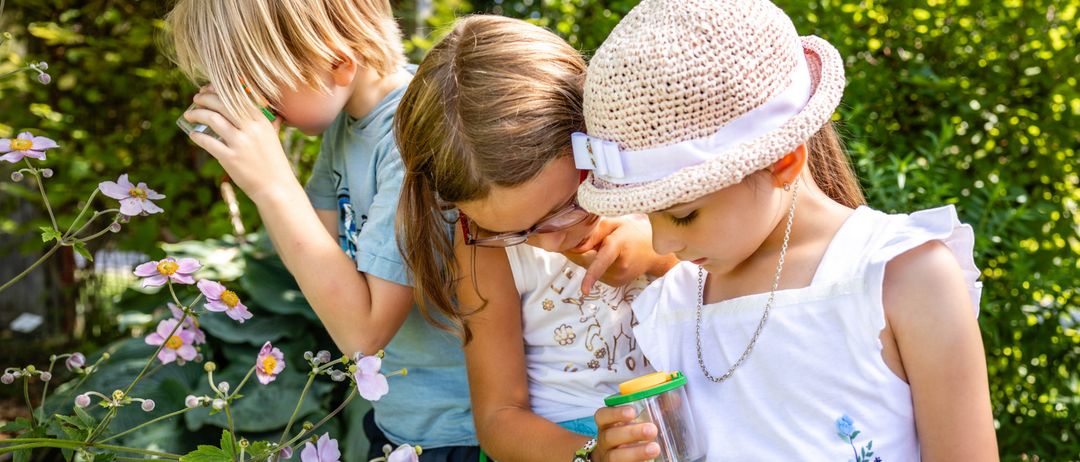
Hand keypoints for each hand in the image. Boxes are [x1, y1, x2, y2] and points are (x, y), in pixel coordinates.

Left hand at [182, 87, 294, 203]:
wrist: (276, 187)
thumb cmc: (273, 162)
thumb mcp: (273, 138)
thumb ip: (270, 123)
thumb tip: (273, 114)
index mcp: (261, 120)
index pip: (235, 96)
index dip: (217, 90)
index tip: (207, 89)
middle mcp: (251, 128)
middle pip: (221, 103)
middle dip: (204, 98)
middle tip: (195, 99)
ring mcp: (240, 143)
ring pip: (212, 119)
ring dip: (196, 114)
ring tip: (189, 115)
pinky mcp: (230, 158)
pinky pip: (207, 142)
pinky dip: (196, 136)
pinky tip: (192, 135)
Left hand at [563, 214, 677, 293]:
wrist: (655, 254)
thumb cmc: (635, 234)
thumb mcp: (616, 223)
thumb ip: (594, 231)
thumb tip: (574, 246)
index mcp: (618, 247)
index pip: (603, 261)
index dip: (592, 275)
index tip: (584, 290)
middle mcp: (618, 267)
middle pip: (586, 262)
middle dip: (576, 252)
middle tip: (582, 238)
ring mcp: (617, 278)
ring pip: (588, 268)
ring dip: (587, 258)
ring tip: (603, 247)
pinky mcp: (614, 284)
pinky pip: (595, 273)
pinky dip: (593, 265)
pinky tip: (605, 257)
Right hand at [592, 406, 659, 461]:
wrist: (617, 458)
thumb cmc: (629, 435)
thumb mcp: (636, 422)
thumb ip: (652, 410)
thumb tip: (675, 399)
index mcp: (607, 424)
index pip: (602, 416)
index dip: (615, 413)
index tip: (632, 412)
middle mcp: (605, 441)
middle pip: (610, 436)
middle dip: (631, 433)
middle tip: (652, 430)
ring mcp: (609, 457)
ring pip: (615, 456)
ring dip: (635, 452)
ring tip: (655, 449)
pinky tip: (649, 461)